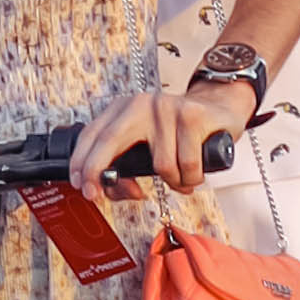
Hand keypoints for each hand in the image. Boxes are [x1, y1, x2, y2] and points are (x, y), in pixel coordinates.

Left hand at [68, 83, 251, 201]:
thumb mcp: (148, 145)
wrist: (220, 108)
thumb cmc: (180, 134)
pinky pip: (186, 165)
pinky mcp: (192, 116)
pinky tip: (195, 172)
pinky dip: (191, 178)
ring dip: (173, 182)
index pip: (94, 133)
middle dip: (98, 172)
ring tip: (181, 176)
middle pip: (110, 140)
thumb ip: (129, 168)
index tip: (79, 185)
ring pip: (160, 165)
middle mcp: (142, 103)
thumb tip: (123, 189)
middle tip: (98, 195)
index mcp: (124, 108)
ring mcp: (167, 108)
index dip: (81, 161)